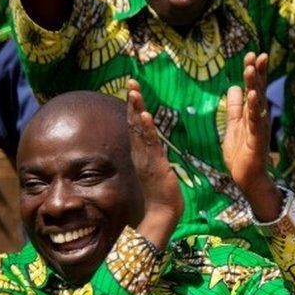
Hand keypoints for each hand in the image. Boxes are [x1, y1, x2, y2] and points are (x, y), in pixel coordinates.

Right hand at [127, 79, 182, 249]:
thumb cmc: (162, 193)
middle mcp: (140, 152)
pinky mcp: (154, 164)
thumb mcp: (159, 167)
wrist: (162, 212)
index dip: (134, 106)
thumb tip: (156, 144)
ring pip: (139, 130)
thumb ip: (155, 155)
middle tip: (131, 82)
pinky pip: (149, 143)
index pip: (136, 124)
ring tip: (135, 92)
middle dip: (133, 101)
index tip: (133, 88)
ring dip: (137, 110)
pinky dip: (145, 129)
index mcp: (142, 151)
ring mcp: (145, 157)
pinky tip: (144, 116)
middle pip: (134, 122)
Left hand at [222, 53, 283, 220]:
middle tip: (257, 54)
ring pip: (258, 102)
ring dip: (256, 85)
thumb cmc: (241, 153)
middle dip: (257, 72)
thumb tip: (234, 87)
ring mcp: (259, 127)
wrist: (246, 177)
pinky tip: (254, 96)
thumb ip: (234, 107)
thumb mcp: (233, 126)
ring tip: (252, 68)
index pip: (254, 88)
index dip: (253, 72)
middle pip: (259, 90)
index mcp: (251, 113)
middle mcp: (258, 117)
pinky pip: (255, 121)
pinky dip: (255, 108)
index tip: (252, 54)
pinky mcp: (257, 139)